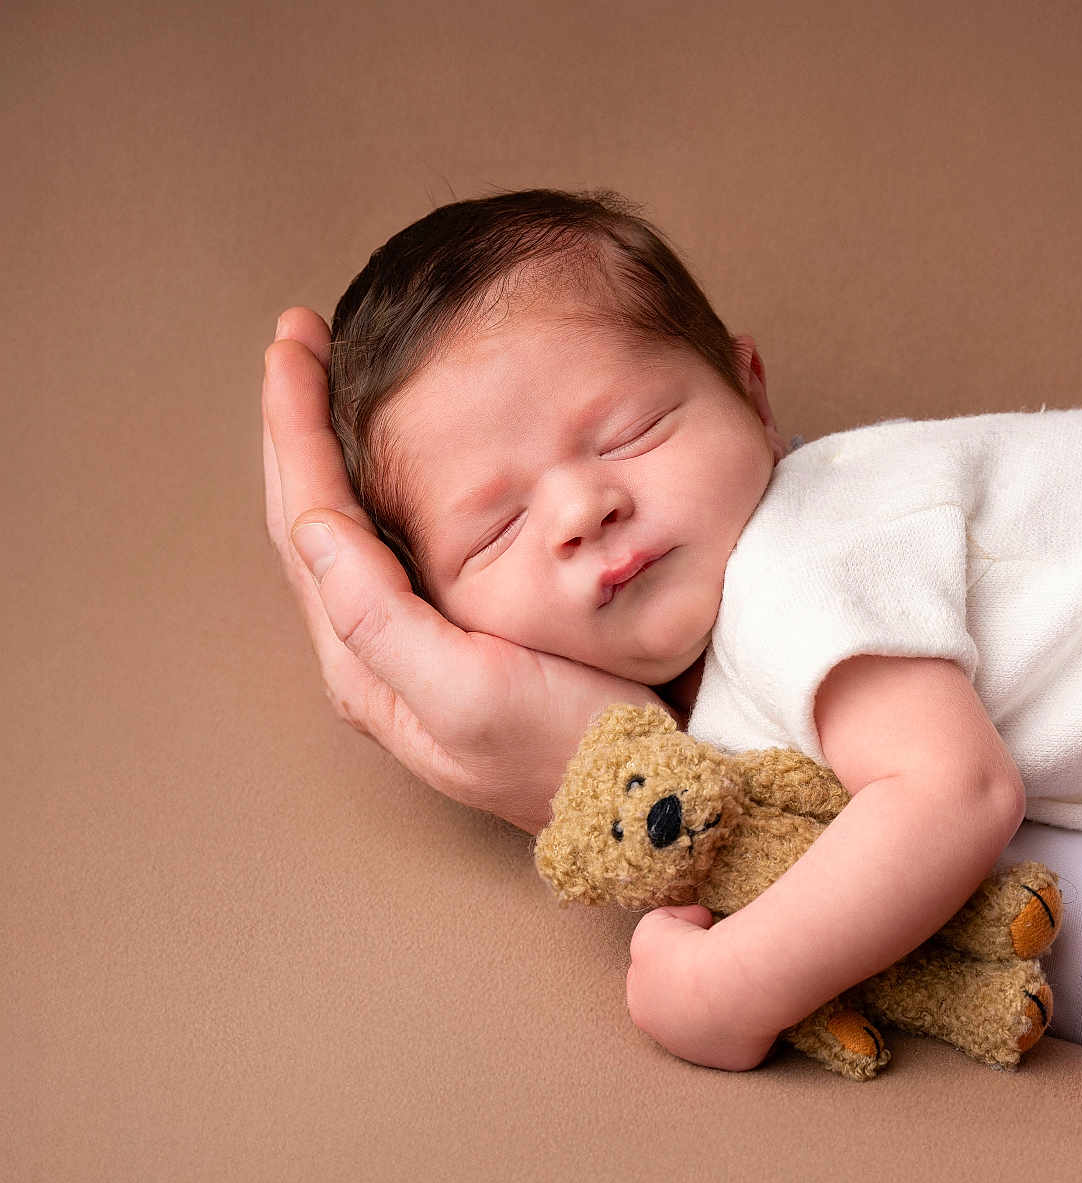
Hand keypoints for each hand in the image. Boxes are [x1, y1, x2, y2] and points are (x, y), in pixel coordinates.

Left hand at [261, 307, 668, 832]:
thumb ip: (378, 616)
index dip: (293, 423)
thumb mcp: (469, 691)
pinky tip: (399, 462)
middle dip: (298, 422)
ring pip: (352, 527)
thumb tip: (312, 526)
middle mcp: (379, 651)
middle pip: (314, 513)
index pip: (307, 515)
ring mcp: (421, 645)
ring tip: (331, 385)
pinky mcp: (466, 639)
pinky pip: (400, 545)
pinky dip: (386, 484)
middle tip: (300, 340)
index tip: (295, 341)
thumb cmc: (570, 749)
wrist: (645, 800)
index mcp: (367, 658)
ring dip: (334, 449)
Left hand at [626, 905, 781, 1070]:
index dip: (674, 959)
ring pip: (712, 1027)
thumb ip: (665, 922)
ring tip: (741, 981)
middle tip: (720, 963)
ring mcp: (702, 1054)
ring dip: (724, 1008)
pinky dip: (751, 1023)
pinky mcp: (735, 1060)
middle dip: (697, 988)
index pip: (653, 983)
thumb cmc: (691, 952)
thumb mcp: (655, 925)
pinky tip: (757, 1002)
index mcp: (642, 1008)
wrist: (730, 982)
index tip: (697, 944)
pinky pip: (745, 1039)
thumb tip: (695, 921)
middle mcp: (668, 1038)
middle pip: (682, 1010)